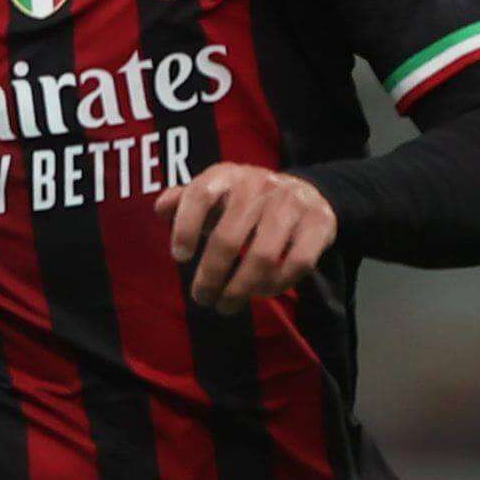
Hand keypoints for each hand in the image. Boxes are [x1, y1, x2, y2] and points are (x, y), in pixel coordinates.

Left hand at [158, 165, 336, 309]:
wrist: (306, 191)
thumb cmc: (247, 200)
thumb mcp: (217, 193)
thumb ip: (186, 200)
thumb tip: (161, 209)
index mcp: (228, 175)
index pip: (201, 194)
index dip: (186, 226)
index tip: (180, 257)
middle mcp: (259, 184)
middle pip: (229, 237)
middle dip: (211, 275)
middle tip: (202, 298)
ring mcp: (291, 203)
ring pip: (263, 255)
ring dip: (241, 288)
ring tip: (227, 304)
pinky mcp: (318, 223)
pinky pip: (297, 263)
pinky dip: (278, 284)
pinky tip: (263, 292)